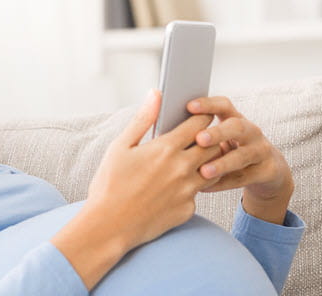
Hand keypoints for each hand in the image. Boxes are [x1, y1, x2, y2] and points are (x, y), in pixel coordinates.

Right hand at [85, 89, 222, 249]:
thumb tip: (156, 94)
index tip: (197, 115)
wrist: (109, 226)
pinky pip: (197, 193)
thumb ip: (143, 119)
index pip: (199, 123)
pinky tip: (174, 188)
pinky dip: (191, 188)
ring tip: (188, 160)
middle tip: (198, 137)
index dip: (201, 116)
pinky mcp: (188, 209)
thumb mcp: (120, 147)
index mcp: (166, 149)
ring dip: (206, 162)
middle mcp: (182, 169)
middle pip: (213, 145)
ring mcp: (188, 191)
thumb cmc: (110, 185)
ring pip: (212, 169)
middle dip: (209, 138)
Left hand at [186, 96, 293, 223]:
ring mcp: (261, 150)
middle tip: (200, 139)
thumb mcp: (219, 140)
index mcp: (235, 119)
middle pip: (237, 126)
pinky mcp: (267, 171)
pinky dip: (224, 183)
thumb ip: (199, 134)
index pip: (224, 105)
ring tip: (203, 170)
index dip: (208, 104)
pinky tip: (206, 187)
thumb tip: (167, 132)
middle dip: (218, 132)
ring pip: (243, 155)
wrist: (267, 172)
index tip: (189, 106)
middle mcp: (250, 131)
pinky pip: (245, 177)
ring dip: (222, 163)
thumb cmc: (231, 153)